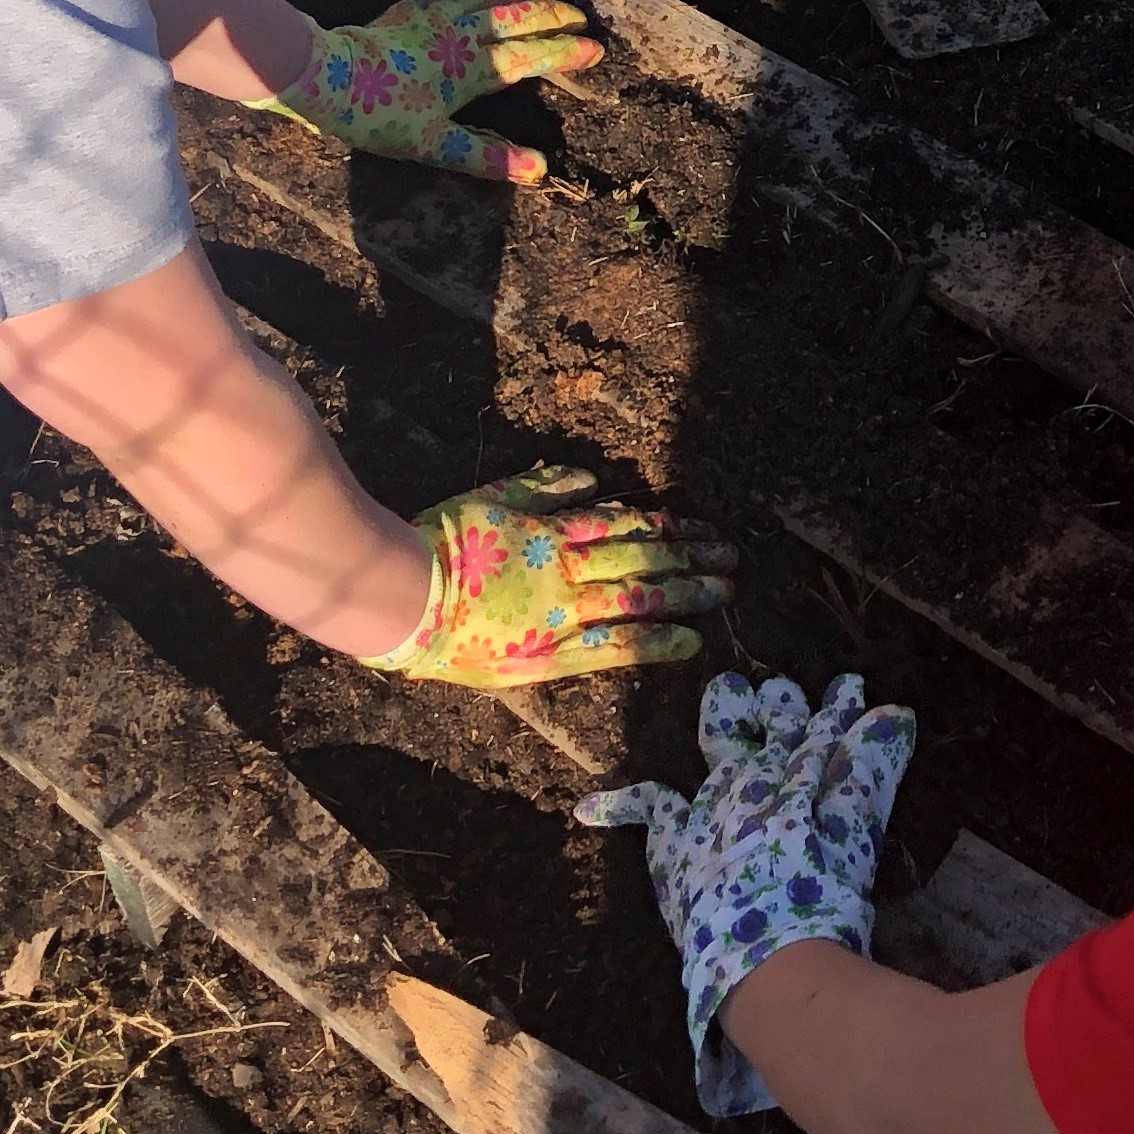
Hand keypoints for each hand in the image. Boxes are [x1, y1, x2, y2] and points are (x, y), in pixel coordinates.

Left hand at [267, 0, 601, 181]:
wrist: (328, 75)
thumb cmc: (381, 114)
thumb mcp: (434, 144)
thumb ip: (487, 157)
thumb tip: (538, 169)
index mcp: (477, 69)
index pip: (534, 57)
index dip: (566, 53)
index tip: (595, 49)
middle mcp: (467, 35)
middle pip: (522, 17)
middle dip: (555, 16)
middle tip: (581, 17)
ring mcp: (441, 14)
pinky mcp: (415, 5)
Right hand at [371, 466, 733, 687]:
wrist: (403, 594)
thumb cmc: (438, 544)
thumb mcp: (490, 497)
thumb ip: (539, 487)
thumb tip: (589, 479)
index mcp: (553, 531)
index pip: (624, 524)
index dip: (666, 525)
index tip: (698, 526)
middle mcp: (568, 569)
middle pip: (643, 556)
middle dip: (691, 555)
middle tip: (731, 556)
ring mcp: (564, 612)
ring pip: (639, 597)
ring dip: (687, 593)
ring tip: (726, 591)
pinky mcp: (551, 654)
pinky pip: (615, 647)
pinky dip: (656, 642)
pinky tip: (692, 641)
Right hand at [578, 671, 917, 1113]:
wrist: (770, 971)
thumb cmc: (722, 971)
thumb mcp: (696, 951)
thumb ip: (695, 947)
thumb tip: (699, 1020)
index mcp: (686, 847)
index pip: (653, 809)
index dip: (630, 800)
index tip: (615, 792)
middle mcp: (731, 808)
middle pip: (733, 745)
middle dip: (743, 712)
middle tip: (758, 687)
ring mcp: (787, 801)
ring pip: (805, 740)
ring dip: (824, 712)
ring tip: (841, 685)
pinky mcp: (840, 810)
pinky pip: (864, 765)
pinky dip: (882, 739)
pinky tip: (897, 716)